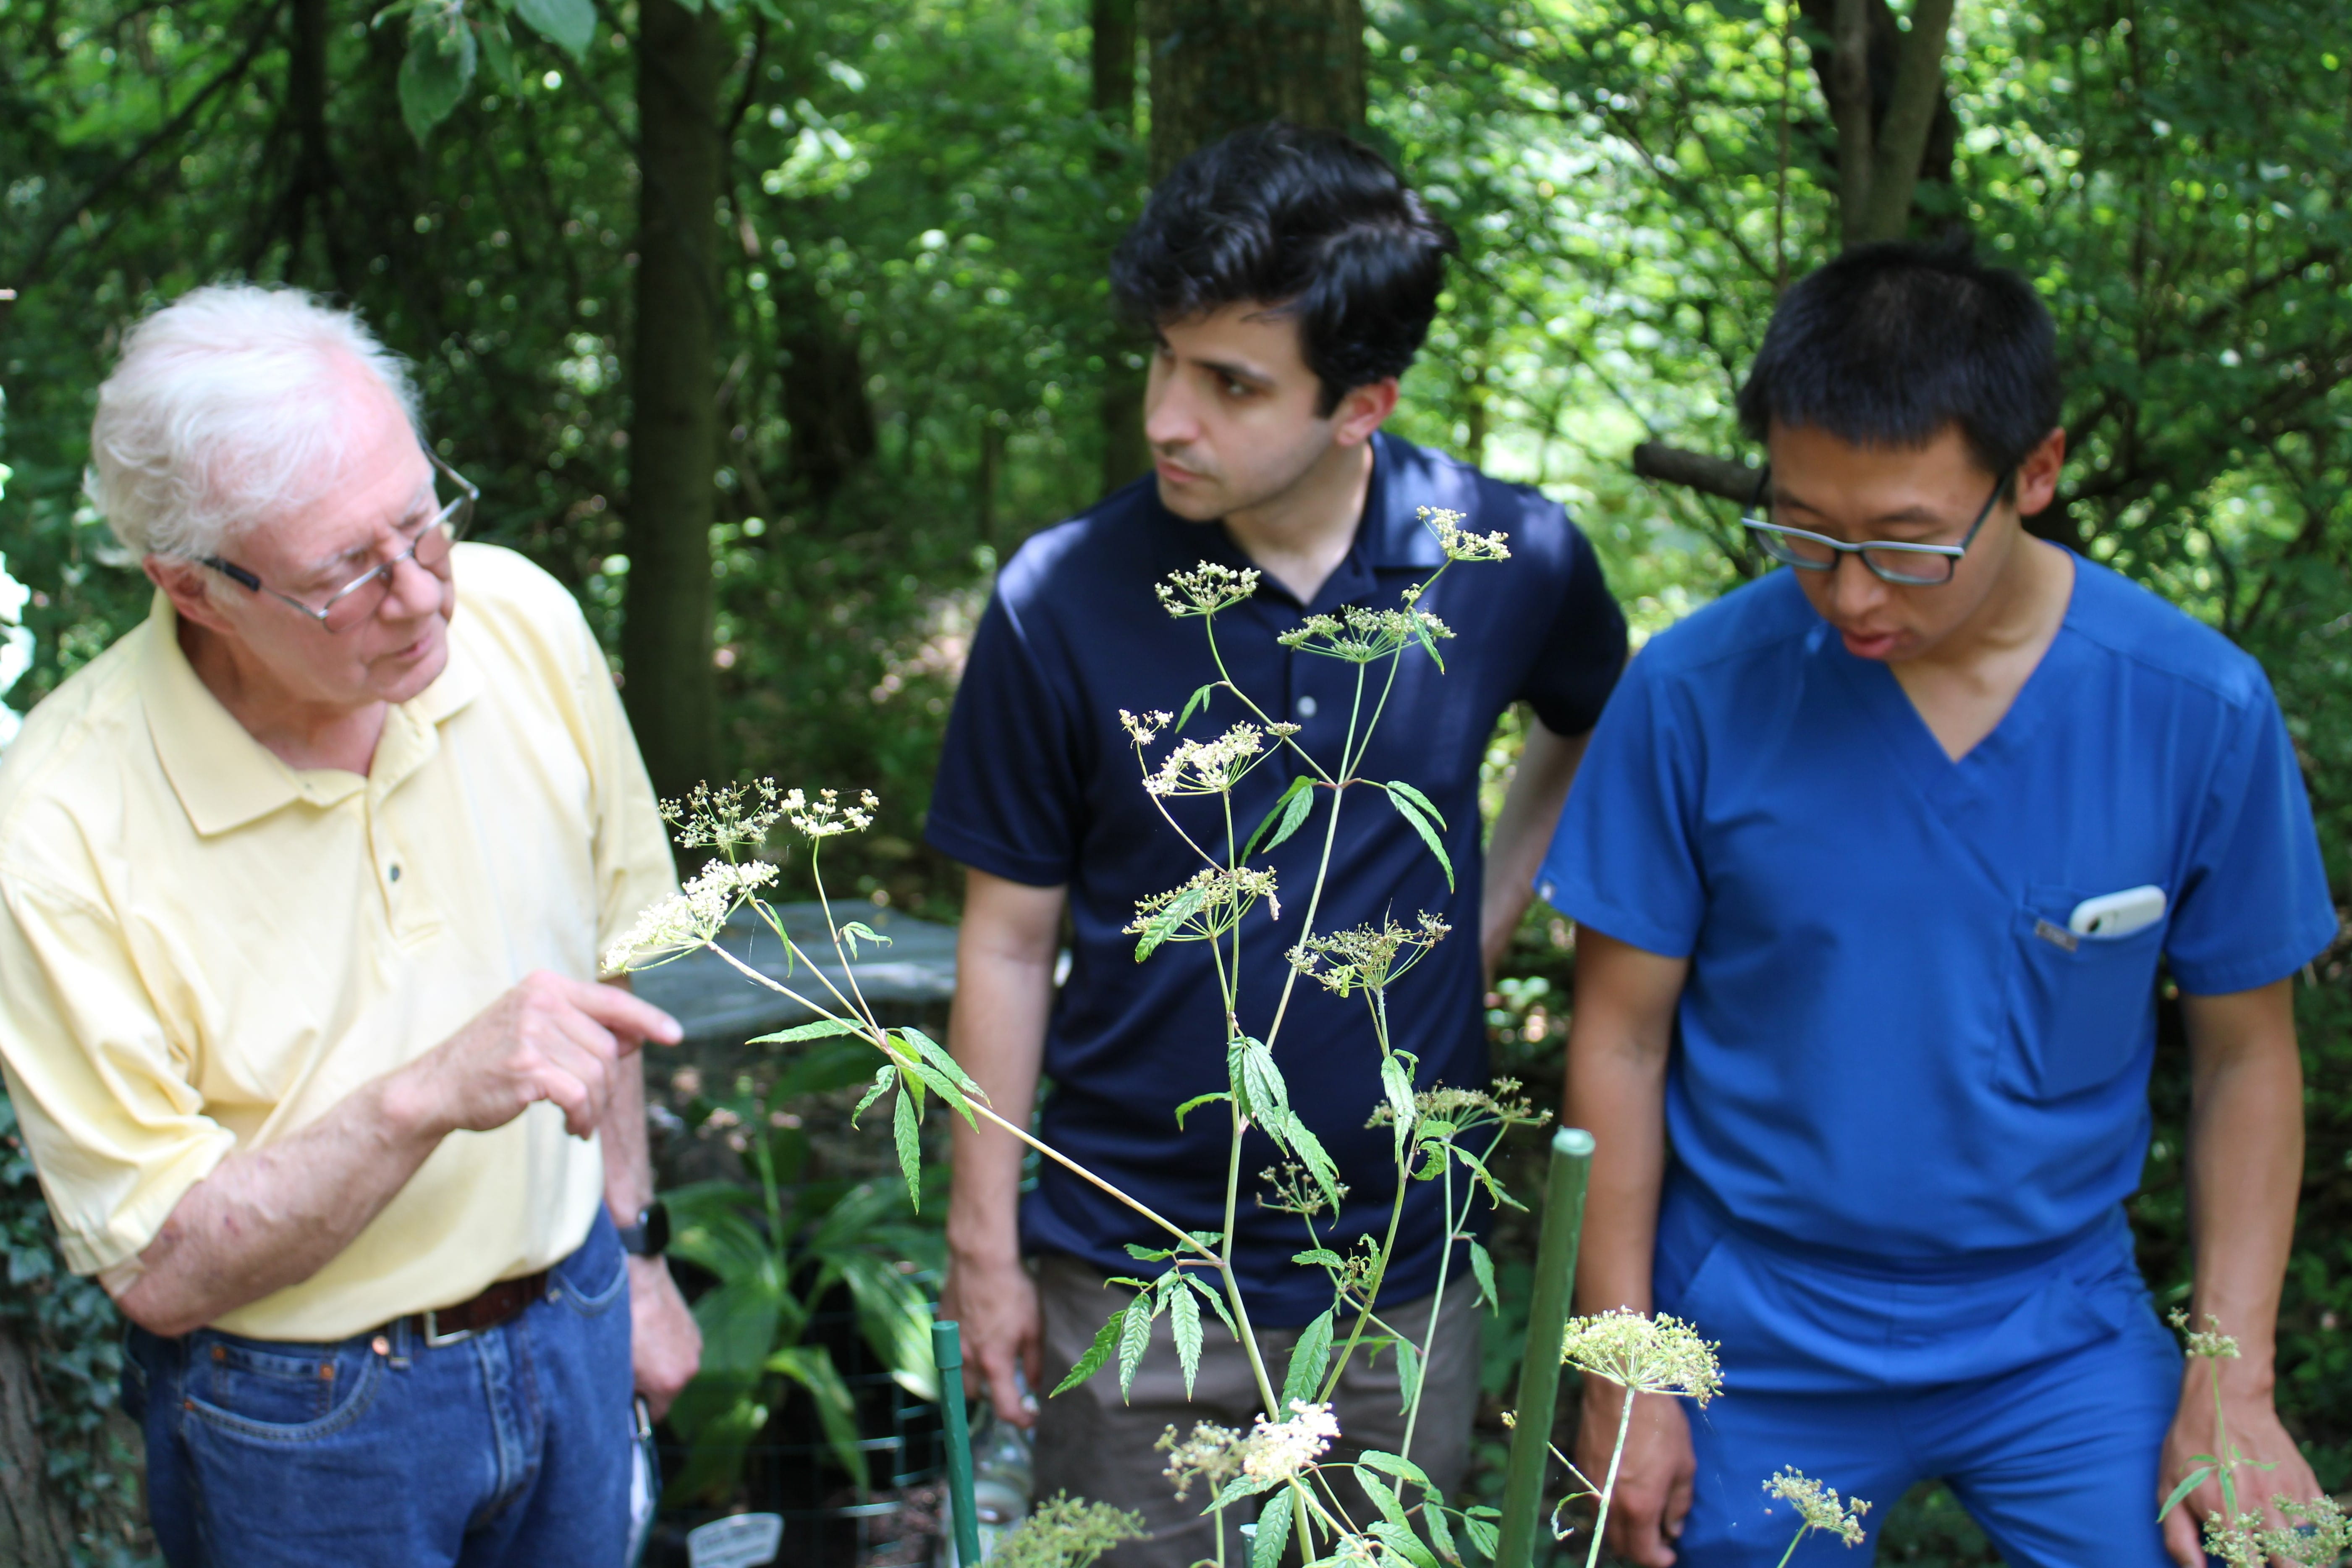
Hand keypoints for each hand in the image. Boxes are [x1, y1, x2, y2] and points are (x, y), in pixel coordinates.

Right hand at [405, 971, 680, 1139]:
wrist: (435, 1089)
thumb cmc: (491, 1061)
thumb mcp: (536, 1029)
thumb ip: (583, 1028)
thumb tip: (640, 1036)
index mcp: (547, 986)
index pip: (612, 1000)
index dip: (648, 1019)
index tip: (675, 1036)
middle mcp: (542, 1001)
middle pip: (609, 1047)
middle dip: (608, 1084)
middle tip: (590, 1107)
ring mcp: (532, 1031)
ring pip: (598, 1074)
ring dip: (595, 1106)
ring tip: (580, 1119)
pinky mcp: (527, 1065)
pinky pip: (580, 1095)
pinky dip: (584, 1117)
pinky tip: (573, 1127)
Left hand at [628, 1254, 701, 1419]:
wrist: (638, 1280)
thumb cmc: (621, 1324)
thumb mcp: (614, 1366)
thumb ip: (622, 1392)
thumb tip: (623, 1404)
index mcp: (669, 1383)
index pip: (655, 1415)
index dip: (637, 1408)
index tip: (625, 1395)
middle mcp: (689, 1369)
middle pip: (667, 1392)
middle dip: (649, 1384)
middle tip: (629, 1366)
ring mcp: (694, 1348)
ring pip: (674, 1369)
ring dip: (659, 1364)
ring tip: (639, 1344)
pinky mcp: (694, 1330)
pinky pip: (679, 1350)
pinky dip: (666, 1347)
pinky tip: (649, 1331)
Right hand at [940, 1250, 1040, 1427]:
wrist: (981, 1258)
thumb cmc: (1013, 1290)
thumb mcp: (1035, 1327)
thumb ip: (1034, 1362)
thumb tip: (1034, 1386)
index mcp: (994, 1362)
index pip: (1005, 1408)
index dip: (1021, 1420)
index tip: (1030, 1420)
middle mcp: (967, 1358)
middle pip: (975, 1396)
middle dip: (991, 1397)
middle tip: (1008, 1386)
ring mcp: (951, 1342)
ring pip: (957, 1375)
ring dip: (973, 1377)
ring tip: (989, 1360)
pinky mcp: (942, 1323)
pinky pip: (949, 1348)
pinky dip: (961, 1351)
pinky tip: (975, 1333)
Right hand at [1576, 1382, 1694, 1566]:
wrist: (1621, 1385)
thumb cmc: (1659, 1423)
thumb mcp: (1683, 1466)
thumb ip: (1679, 1504)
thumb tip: (1673, 1528)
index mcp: (1638, 1506)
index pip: (1643, 1553)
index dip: (1659, 1560)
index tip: (1671, 1555)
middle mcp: (1609, 1503)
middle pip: (1619, 1544)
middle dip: (1640, 1549)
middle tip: (1657, 1539)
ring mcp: (1590, 1485)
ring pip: (1603, 1525)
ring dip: (1623, 1530)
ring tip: (1642, 1517)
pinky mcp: (1581, 1467)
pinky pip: (1594, 1501)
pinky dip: (1609, 1509)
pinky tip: (1624, 1493)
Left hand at [2159, 1364, 2320, 1565]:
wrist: (2225, 1400)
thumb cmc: (2190, 1446)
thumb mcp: (2169, 1489)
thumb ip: (2179, 1537)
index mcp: (2228, 1515)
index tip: (2244, 1567)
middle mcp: (2264, 1508)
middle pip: (2292, 1565)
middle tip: (2271, 1565)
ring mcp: (2290, 1495)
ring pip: (2311, 1549)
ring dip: (2301, 1559)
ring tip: (2286, 1559)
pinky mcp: (2306, 1483)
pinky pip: (2323, 1524)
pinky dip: (2316, 1540)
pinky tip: (2302, 1544)